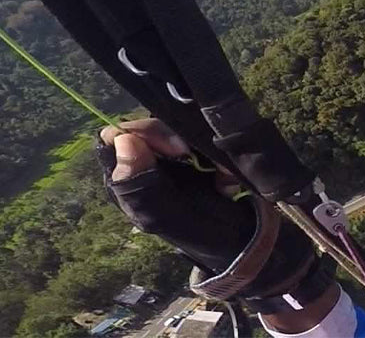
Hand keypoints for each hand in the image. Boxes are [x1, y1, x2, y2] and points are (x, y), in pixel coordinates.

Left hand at [97, 119, 336, 330]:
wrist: (243, 240)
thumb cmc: (199, 233)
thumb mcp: (166, 215)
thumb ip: (140, 184)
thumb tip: (123, 141)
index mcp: (127, 182)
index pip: (115, 139)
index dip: (142, 134)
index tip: (174, 149)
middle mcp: (145, 166)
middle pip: (149, 128)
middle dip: (178, 139)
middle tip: (195, 156)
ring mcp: (171, 159)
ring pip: (179, 130)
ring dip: (204, 150)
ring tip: (220, 174)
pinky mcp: (197, 155)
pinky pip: (203, 139)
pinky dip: (218, 155)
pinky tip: (226, 177)